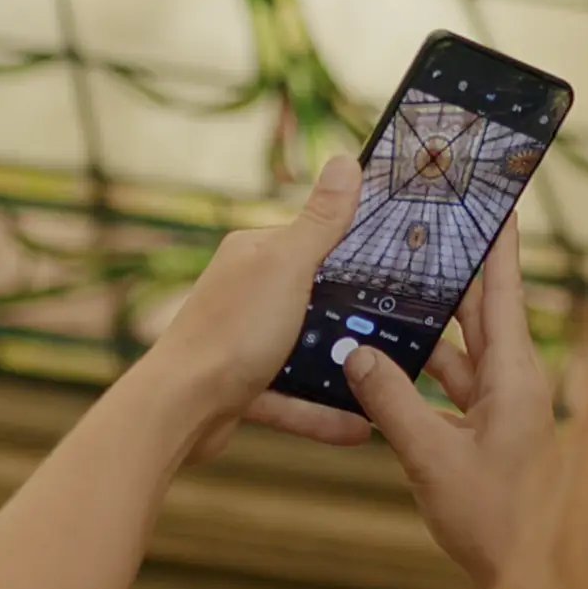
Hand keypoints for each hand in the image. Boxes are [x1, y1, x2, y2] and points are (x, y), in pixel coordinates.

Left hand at [146, 155, 372, 463]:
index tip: (401, 261)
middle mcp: (247, 292)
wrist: (180, 409)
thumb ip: (321, 221)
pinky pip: (293, 397)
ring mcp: (243, 340)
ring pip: (305, 351)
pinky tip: (359, 427)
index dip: (354, 249)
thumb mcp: (288, 267)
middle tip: (407, 325)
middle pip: (315, 298)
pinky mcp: (242, 386)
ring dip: (343, 368)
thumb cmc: (232, 331)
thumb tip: (346, 161)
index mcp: (255, 254)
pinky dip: (322, 412)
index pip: (313, 239)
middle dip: (355, 314)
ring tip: (388, 380)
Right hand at [341, 223, 552, 588]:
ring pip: (457, 350)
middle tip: (422, 225)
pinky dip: (416, 372)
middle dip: (451, 269)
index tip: (496, 194)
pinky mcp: (483, 433)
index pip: (504, 289)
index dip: (499, 240)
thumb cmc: (497, 522)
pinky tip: (381, 359)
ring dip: (424, 325)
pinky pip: (447, 387)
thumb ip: (390, 403)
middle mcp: (511, 382)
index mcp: (513, 375)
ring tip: (385, 286)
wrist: (529, 583)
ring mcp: (499, 408)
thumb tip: (354, 352)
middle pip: (479, 309)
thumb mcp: (432, 460)